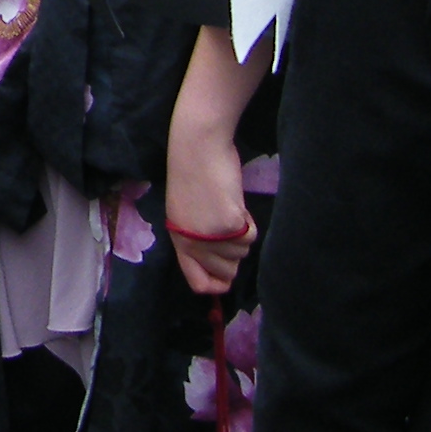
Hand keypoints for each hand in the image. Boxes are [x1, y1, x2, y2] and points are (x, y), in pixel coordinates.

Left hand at [164, 120, 255, 296]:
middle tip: (227, 226)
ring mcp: (210, 236)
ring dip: (241, 234)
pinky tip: (236, 204)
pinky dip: (250, 223)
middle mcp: (192, 244)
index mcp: (179, 241)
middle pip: (227, 272)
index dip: (217, 285)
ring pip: (242, 254)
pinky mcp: (229, 224)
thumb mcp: (187, 213)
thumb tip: (224, 265)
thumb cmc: (194, 174)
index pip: (198, 283)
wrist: (198, 146)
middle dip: (234, 253)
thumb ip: (199, 238)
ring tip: (229, 208)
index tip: (227, 271)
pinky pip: (251, 237)